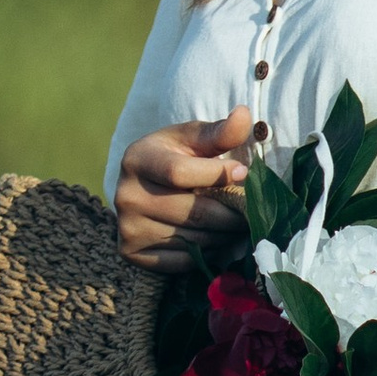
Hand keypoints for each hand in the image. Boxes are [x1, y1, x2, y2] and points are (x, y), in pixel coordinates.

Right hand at [114, 110, 252, 264]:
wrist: (144, 190)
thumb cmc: (176, 158)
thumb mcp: (194, 140)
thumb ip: (220, 132)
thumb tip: (244, 115)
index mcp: (138, 159)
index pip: (180, 173)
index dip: (217, 175)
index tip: (243, 173)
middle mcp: (126, 195)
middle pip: (193, 213)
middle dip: (231, 213)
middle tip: (250, 209)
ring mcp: (128, 227)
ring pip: (194, 239)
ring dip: (224, 235)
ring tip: (235, 223)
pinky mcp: (133, 253)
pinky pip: (184, 260)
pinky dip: (207, 253)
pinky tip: (214, 239)